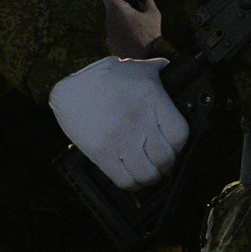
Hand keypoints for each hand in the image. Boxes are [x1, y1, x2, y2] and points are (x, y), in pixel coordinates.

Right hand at [49, 57, 189, 191]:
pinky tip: (132, 178)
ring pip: (147, 174)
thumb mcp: (139, 67)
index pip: (179, 135)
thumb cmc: (105, 77)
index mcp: (152, 99)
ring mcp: (120, 138)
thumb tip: (179, 76)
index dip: (179, 146)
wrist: (71, 89)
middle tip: (162, 164)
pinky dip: (132, 184)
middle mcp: (139, 120)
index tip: (174, 147)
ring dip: (150, 178)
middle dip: (166, 165)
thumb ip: (162, 72)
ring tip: (148, 173)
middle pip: (165, 158)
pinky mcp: (102, 152)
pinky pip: (124, 180)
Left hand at [102, 0, 164, 59]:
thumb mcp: (153, 15)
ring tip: (127, 10)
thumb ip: (149, 2)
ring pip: (111, 18)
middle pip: (109, 6)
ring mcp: (108, 31)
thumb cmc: (148, 34)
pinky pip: (113, 28)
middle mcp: (109, 18)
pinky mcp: (110, 41)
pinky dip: (118, 24)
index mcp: (117, 8)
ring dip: (117, 14)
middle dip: (114, 0)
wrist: (142, 60)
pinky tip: (128, 26)